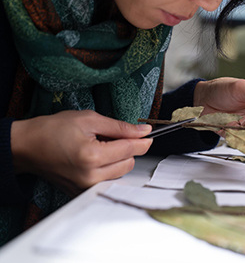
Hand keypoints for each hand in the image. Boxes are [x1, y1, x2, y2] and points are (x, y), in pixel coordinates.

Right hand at [10, 110, 152, 196]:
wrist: (28, 146)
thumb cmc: (53, 129)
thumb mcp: (89, 119)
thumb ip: (120, 127)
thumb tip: (143, 131)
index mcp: (92, 156)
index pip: (130, 150)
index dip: (143, 140)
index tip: (149, 134)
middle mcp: (90, 176)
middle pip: (128, 163)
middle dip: (128, 148)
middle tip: (113, 135)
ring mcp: (85, 187)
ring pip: (120, 173)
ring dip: (119, 159)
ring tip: (101, 145)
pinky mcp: (82, 192)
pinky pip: (107, 180)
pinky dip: (108, 168)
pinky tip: (96, 157)